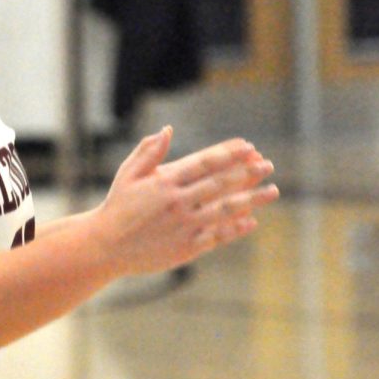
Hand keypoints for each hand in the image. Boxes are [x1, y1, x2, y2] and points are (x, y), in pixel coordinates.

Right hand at [94, 126, 278, 276]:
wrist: (106, 246)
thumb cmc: (117, 206)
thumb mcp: (128, 174)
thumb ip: (148, 152)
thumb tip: (167, 130)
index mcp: (165, 180)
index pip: (204, 162)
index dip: (229, 152)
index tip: (248, 146)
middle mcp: (178, 201)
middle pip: (221, 184)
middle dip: (247, 172)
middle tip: (267, 164)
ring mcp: (184, 225)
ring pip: (226, 209)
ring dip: (252, 199)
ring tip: (273, 191)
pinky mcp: (187, 247)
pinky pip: (217, 236)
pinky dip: (236, 228)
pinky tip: (251, 220)